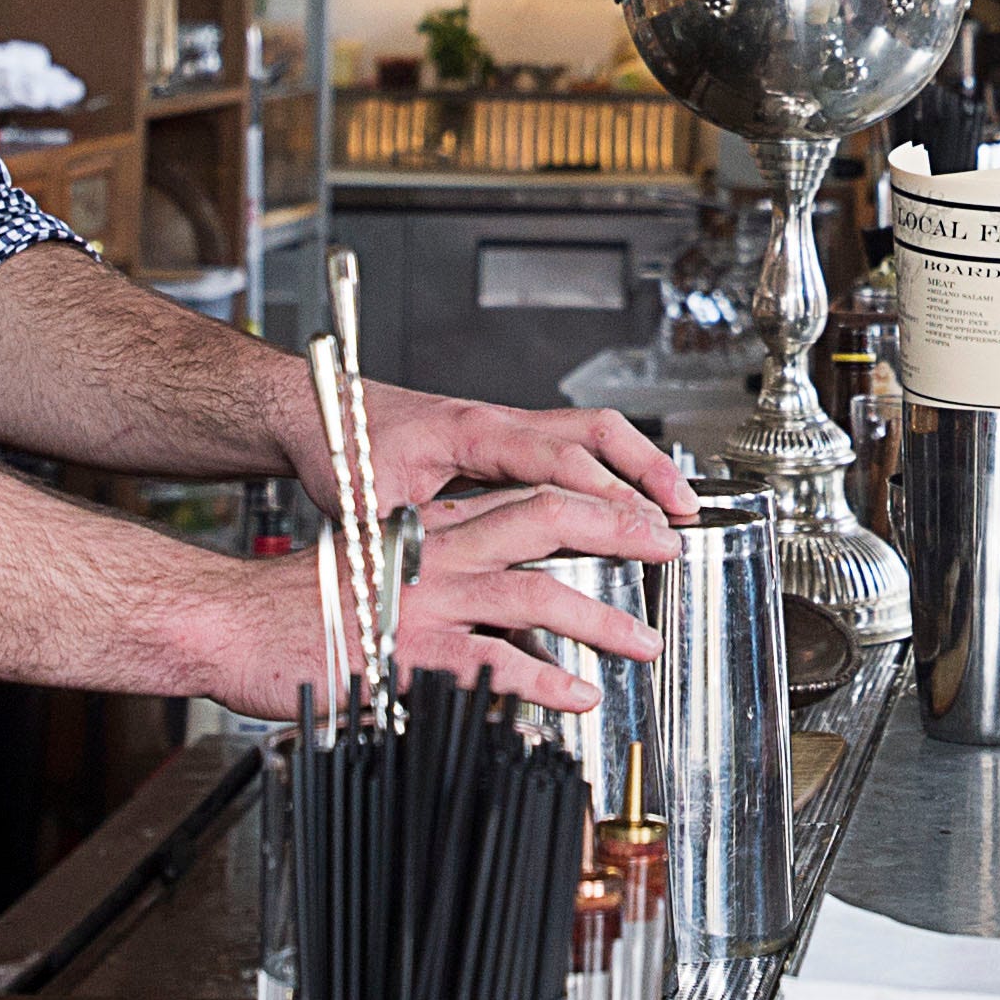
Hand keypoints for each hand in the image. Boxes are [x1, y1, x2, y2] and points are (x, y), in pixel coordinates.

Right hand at [179, 484, 671, 717]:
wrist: (228, 622)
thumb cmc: (294, 604)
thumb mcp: (372, 565)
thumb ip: (432, 568)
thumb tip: (490, 594)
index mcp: (430, 527)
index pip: (527, 495)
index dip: (591, 500)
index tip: (635, 512)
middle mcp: (437, 551)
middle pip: (548, 520)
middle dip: (618, 532)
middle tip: (664, 550)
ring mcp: (427, 601)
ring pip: (537, 594)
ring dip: (601, 618)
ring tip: (641, 639)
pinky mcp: (412, 652)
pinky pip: (498, 663)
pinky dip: (547, 681)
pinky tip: (577, 694)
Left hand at [299, 379, 701, 526]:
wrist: (315, 408)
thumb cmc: (336, 449)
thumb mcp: (364, 506)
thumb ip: (406, 543)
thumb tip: (435, 590)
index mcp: (469, 432)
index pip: (557, 459)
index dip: (606, 496)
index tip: (643, 528)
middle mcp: (495, 421)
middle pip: (594, 432)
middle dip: (647, 471)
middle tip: (684, 516)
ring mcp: (503, 425)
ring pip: (591, 432)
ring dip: (638, 464)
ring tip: (676, 504)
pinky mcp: (501, 438)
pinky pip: (572, 443)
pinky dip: (612, 465)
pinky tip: (627, 497)